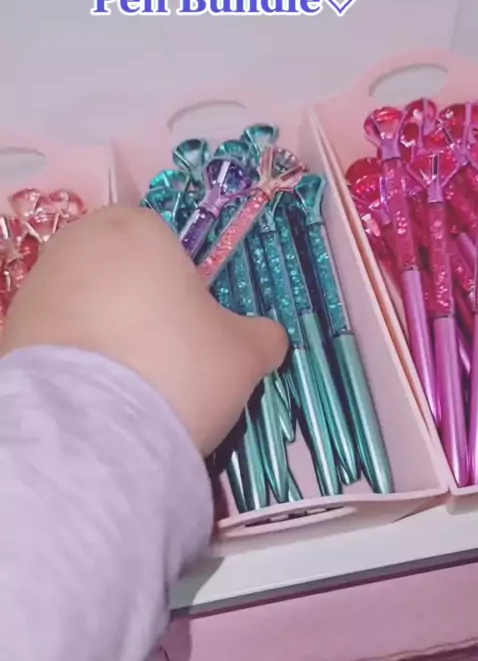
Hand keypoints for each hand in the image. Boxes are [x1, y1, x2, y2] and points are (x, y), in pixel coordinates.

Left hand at [1, 207, 287, 454]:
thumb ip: (263, 336)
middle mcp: (78, 244)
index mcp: (137, 228)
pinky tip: (93, 402)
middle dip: (142, 309)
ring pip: (88, 306)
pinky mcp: (10, 333)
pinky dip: (76, 363)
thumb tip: (269, 338)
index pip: (168, 245)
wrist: (90, 432)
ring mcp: (37, 287)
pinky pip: (57, 342)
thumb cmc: (176, 367)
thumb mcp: (243, 354)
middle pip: (123, 272)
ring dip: (107, 337)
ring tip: (128, 390)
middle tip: (164, 361)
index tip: (192, 333)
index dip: (185, 289)